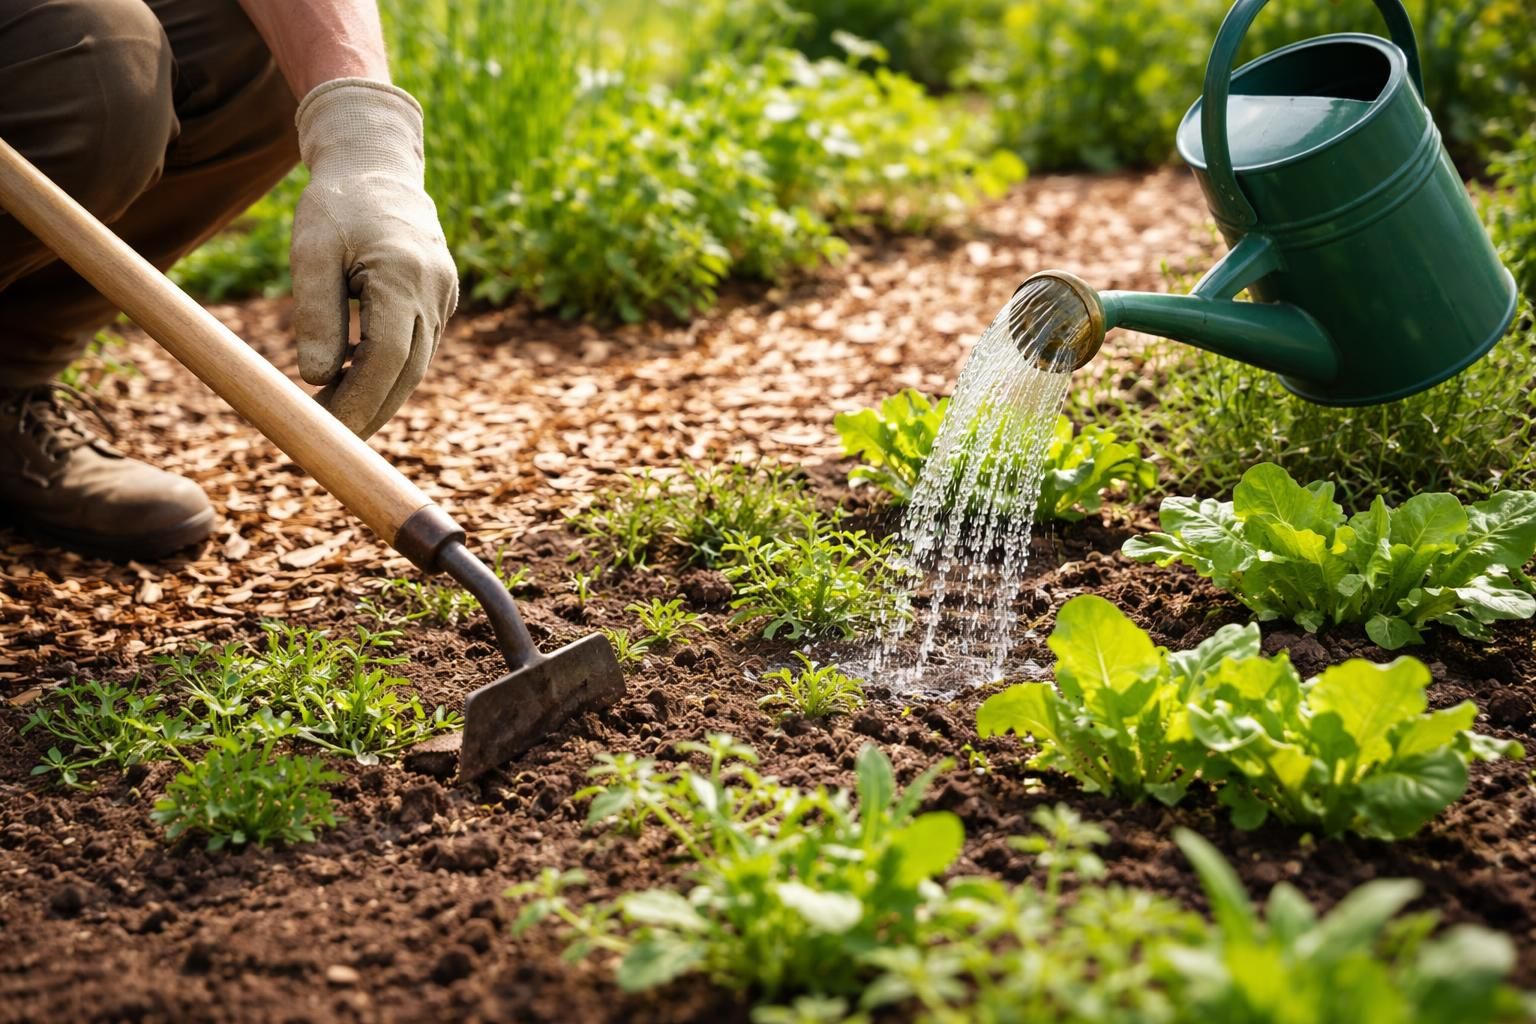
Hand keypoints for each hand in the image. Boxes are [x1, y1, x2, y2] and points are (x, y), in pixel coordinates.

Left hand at [290, 78, 456, 437]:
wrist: (379, 168)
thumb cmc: (337, 206)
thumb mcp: (310, 249)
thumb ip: (315, 312)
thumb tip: (314, 376)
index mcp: (402, 273)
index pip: (387, 355)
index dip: (360, 398)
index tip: (327, 428)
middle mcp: (433, 290)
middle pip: (408, 372)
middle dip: (370, 411)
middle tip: (327, 440)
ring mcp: (443, 298)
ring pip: (415, 366)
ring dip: (379, 398)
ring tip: (333, 418)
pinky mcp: (440, 302)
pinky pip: (416, 349)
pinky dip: (388, 373)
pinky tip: (353, 384)